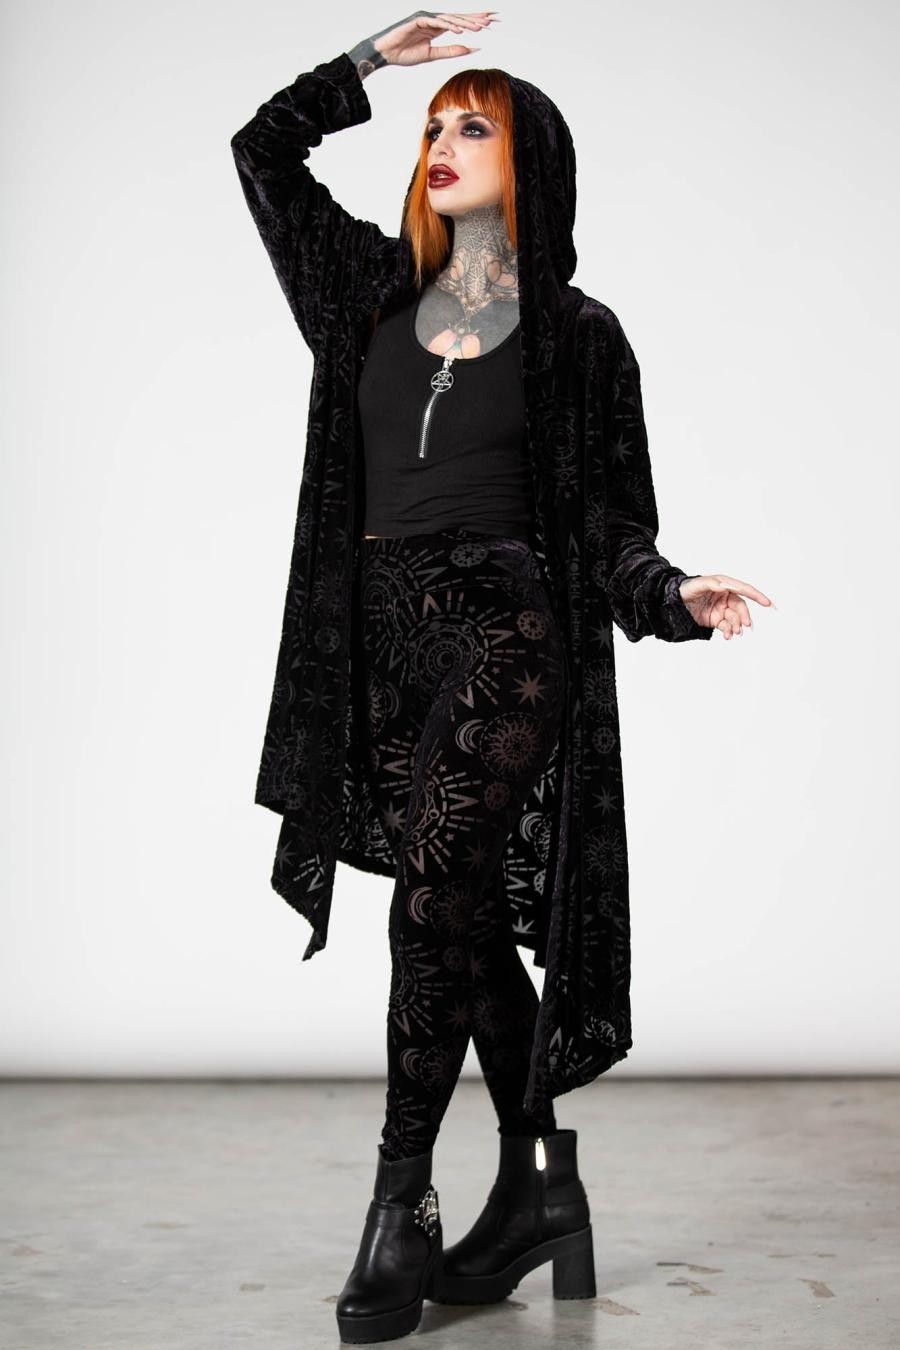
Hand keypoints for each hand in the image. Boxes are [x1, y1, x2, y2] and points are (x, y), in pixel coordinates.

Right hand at [370, 10, 498, 68]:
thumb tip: (472, 49)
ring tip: (481, 27)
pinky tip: (461, 30)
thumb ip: (451, 51)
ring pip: (450, 18)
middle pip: (459, 17)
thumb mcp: (432, 55)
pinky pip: (437, 22)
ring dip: (465, 22)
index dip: (475, 22)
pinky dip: (449, 25)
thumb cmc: (405, 54)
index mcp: (437, 27)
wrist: (385, 53)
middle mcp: (433, 19)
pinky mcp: (418, 19)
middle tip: (494, 19)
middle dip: (476, 18)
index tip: (491, 24)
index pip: (460, 23)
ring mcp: (426, 17)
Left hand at [678, 574, 774, 639]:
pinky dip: (729, 632)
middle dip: (745, 616)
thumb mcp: (698, 584)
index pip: (743, 590)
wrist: (672, 603)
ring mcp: (721, 609)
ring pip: (735, 618)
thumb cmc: (685, 589)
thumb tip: (725, 585)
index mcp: (724, 585)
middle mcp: (725, 597)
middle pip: (741, 607)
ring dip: (737, 626)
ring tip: (734, 632)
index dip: (757, 595)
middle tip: (746, 625)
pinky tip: (727, 636)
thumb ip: (713, 584)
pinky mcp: (716, 620)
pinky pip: (727, 627)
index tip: (767, 603)